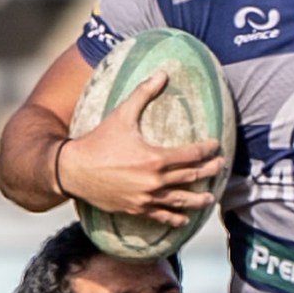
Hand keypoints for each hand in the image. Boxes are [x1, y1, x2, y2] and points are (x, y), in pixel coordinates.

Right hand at [56, 72, 224, 222]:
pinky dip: (175, 218)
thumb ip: (143, 93)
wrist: (73, 170)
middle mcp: (154, 181)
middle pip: (191, 177)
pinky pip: (161, 217)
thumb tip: (162, 73)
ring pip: (181, 201)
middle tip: (220, 167)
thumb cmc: (98, 141)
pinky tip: (185, 219)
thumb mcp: (121, 114)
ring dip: (198, 199)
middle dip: (209, 171)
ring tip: (210, 198)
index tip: (215, 146)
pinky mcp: (136, 209)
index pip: (191, 155)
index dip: (207, 150)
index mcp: (155, 158)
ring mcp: (146, 198)